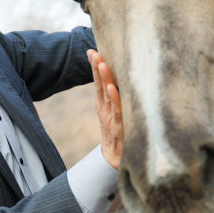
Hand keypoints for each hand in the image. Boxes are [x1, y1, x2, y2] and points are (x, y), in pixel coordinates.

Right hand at [87, 49, 123, 169]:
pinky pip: (118, 111)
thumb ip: (117, 100)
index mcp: (104, 106)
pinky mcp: (120, 128)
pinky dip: (115, 99)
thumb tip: (121, 82)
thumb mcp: (117, 115)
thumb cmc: (120, 135)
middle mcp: (105, 110)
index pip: (99, 83)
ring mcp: (111, 118)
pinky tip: (114, 88)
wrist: (117, 161)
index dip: (95, 67)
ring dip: (105, 78)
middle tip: (94, 52)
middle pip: (100, 85)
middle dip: (97, 68)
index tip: (92, 51)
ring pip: (108, 95)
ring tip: (102, 63)